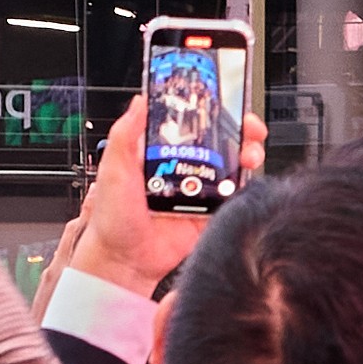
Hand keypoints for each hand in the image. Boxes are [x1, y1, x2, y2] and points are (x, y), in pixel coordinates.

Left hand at [67, 91, 233, 298]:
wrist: (125, 261)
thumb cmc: (112, 219)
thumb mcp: (114, 169)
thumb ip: (125, 136)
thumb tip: (139, 103)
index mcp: (161, 154)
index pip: (190, 125)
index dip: (210, 112)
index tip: (226, 103)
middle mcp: (182, 170)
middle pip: (219, 143)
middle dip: (239, 132)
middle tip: (248, 129)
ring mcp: (199, 192)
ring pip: (231, 167)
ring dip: (247, 156)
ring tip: (250, 155)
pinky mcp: (210, 215)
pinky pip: (233, 198)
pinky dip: (245, 188)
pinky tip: (246, 180)